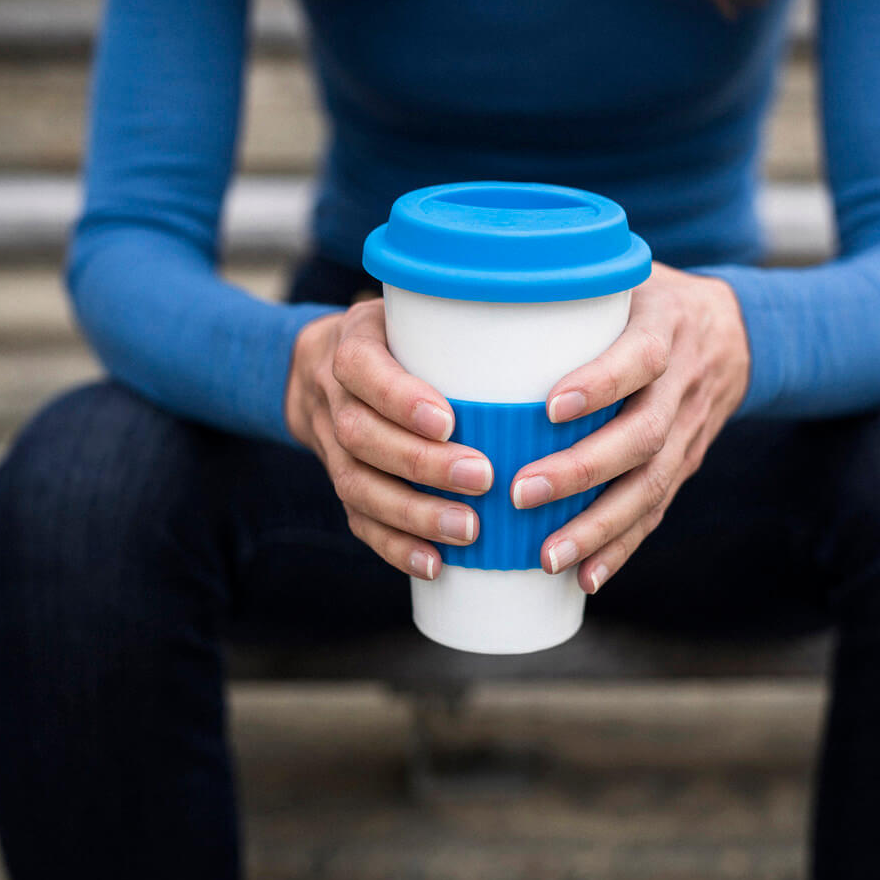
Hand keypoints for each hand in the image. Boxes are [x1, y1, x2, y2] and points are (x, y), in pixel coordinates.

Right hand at [285, 300, 493, 580]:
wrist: (321, 368)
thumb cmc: (399, 340)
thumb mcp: (417, 315)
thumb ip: (464, 325)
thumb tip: (557, 334)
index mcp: (351, 346)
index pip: (364, 369)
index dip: (401, 399)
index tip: (449, 420)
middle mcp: (333, 397)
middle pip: (362, 435)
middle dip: (422, 463)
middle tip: (483, 478)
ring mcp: (330, 446)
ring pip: (358, 485)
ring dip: (414, 513)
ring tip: (469, 529)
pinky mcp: (340, 483)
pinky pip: (359, 520)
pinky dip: (396, 547)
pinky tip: (434, 564)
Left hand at [509, 263, 749, 593]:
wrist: (737, 333)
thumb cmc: (648, 299)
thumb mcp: (624, 274)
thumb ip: (565, 280)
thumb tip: (474, 280)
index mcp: (665, 326)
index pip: (640, 356)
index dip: (601, 383)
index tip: (550, 407)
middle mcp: (682, 382)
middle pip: (643, 434)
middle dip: (583, 470)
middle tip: (522, 492)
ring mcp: (687, 430)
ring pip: (651, 485)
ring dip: (599, 526)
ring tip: (548, 556)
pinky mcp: (685, 465)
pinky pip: (656, 511)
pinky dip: (621, 548)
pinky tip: (585, 577)